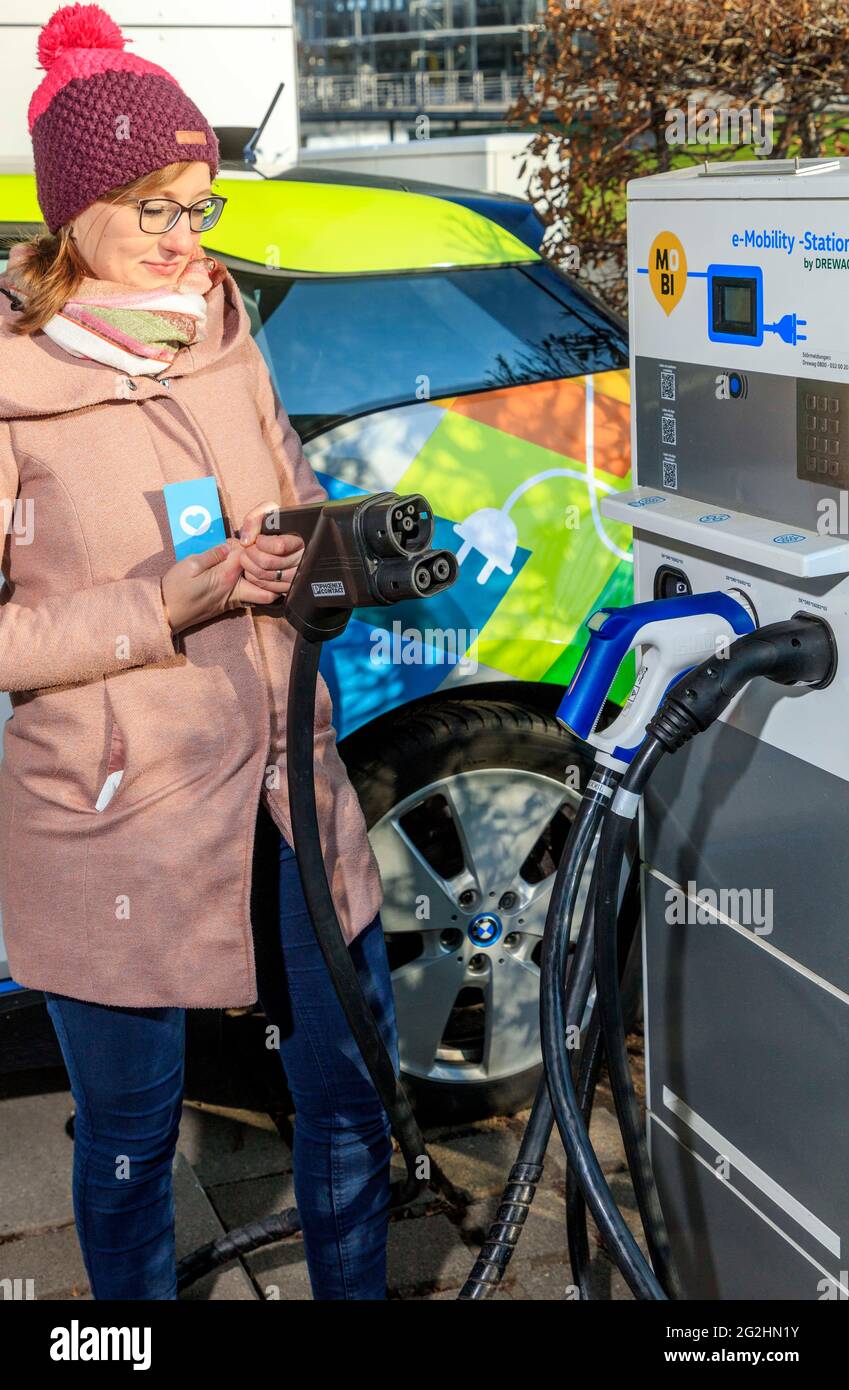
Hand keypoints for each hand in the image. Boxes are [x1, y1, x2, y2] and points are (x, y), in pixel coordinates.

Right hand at [160, 538, 276, 635]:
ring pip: (261, 594)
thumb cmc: (175, 588)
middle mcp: (235, 591)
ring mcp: (233, 600)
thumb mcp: (190, 564)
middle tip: (256, 557)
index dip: (247, 545)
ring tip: (250, 565)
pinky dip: (250, 585)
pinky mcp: (228, 606)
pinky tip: (239, 574)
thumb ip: (212, 554)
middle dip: (268, 570)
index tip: (238, 541)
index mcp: (227, 577)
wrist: (166, 613)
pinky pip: (249, 596)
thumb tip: (229, 546)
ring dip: (261, 579)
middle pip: (266, 584)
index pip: (249, 556)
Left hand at [236, 501, 305, 598]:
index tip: (259, 539)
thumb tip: (247, 540)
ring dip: (249, 565)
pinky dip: (254, 577)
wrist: (285, 536)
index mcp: (299, 539)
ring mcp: (295, 575)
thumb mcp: (267, 512)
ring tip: (249, 556)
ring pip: (265, 575)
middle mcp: (301, 559)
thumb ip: (254, 519)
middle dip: (251, 553)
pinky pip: (265, 586)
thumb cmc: (275, 524)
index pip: (279, 546)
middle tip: (249, 548)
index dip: (262, 542)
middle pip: (269, 562)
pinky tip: (254, 567)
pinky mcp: (288, 587)